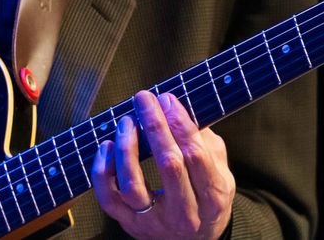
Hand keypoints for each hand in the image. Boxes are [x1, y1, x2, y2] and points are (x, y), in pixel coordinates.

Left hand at [92, 91, 235, 238]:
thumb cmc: (208, 198)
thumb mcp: (220, 172)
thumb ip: (206, 143)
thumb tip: (180, 111)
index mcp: (213, 197)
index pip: (196, 156)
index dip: (181, 124)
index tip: (168, 99)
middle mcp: (185, 213)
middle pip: (168, 165)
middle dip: (155, 126)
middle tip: (145, 99)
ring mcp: (155, 222)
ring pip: (134, 186)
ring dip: (127, 149)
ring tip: (126, 122)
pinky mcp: (131, 225)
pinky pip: (109, 199)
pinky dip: (103, 171)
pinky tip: (106, 146)